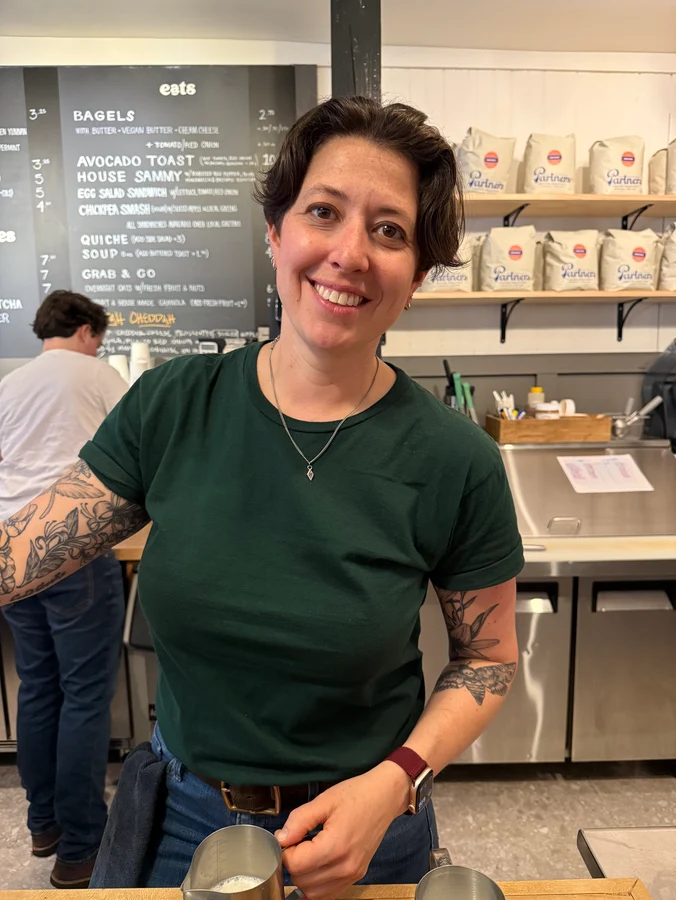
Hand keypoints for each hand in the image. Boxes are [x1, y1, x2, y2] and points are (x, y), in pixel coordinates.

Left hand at [276, 762, 409, 899]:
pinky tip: (316, 864)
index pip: (295, 864)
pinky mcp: (356, 876)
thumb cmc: (357, 795)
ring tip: (308, 852)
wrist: (385, 797)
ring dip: (303, 876)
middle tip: (298, 841)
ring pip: (313, 893)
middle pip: (302, 881)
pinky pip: (328, 893)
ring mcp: (352, 874)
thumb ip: (299, 820)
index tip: (289, 836)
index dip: (285, 850)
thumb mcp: (325, 800)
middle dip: (293, 862)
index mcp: (336, 845)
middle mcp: (346, 866)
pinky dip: (316, 885)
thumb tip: (281, 838)